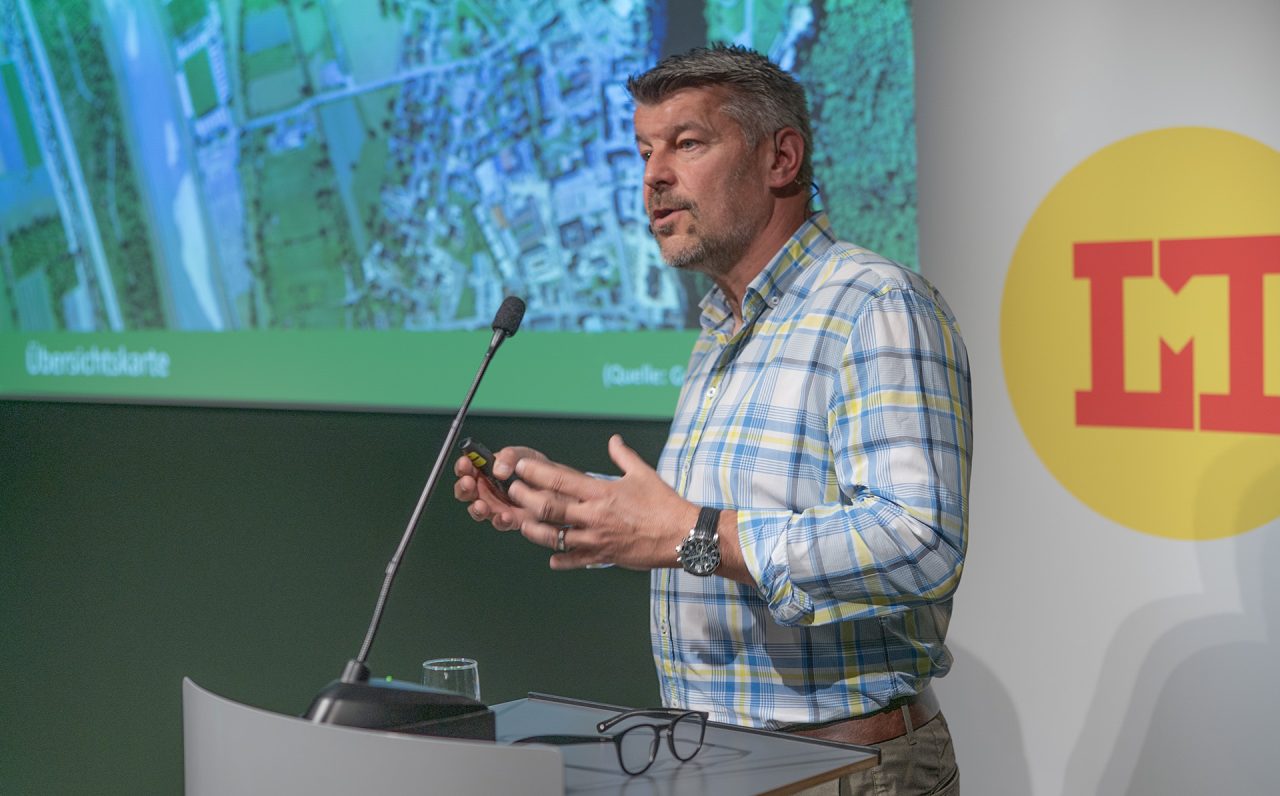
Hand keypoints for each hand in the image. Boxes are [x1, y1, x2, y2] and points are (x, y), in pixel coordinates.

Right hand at [453, 445, 546, 531]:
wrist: (555, 484)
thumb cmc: (535, 467)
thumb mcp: (523, 455)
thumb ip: (509, 456)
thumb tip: (498, 469)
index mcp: (485, 470)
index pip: (466, 468)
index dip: (462, 467)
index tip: (465, 464)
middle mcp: (487, 489)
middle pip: (465, 491)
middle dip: (464, 487)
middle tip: (469, 483)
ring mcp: (496, 506)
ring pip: (478, 510)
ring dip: (477, 508)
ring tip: (482, 505)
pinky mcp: (510, 519)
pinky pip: (501, 522)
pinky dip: (501, 520)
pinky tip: (505, 515)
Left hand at [510, 434, 699, 570]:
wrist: (681, 535)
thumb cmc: (664, 504)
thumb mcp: (643, 474)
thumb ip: (623, 456)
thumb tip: (614, 440)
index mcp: (601, 492)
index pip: (560, 480)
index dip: (535, 472)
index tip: (519, 467)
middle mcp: (593, 516)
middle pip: (548, 508)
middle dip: (525, 498)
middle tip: (512, 491)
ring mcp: (596, 539)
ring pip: (554, 536)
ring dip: (533, 530)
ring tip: (521, 523)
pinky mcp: (603, 556)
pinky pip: (575, 560)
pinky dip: (561, 560)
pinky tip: (551, 558)